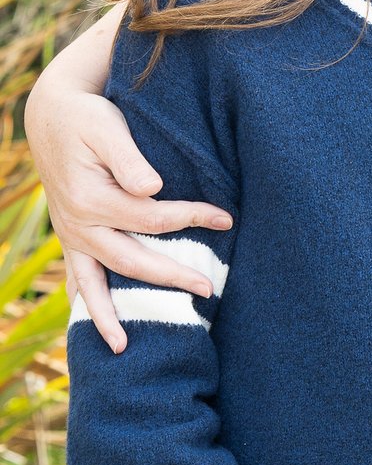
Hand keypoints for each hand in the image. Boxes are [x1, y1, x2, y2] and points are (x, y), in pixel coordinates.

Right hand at [25, 15, 231, 351]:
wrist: (52, 118)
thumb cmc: (87, 119)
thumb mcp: (106, 127)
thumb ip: (127, 158)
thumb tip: (151, 188)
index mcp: (90, 198)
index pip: (151, 218)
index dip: (191, 218)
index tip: (227, 217)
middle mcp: (77, 224)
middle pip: (130, 259)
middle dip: (169, 277)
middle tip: (208, 289)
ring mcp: (71, 236)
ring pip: (94, 282)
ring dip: (108, 316)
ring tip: (124, 347)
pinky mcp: (72, 238)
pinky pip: (78, 279)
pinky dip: (88, 304)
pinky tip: (103, 330)